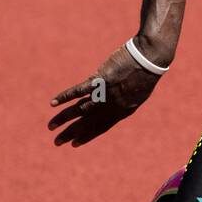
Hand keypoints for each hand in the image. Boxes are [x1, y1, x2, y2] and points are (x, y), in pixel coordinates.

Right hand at [48, 44, 163, 147]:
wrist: (150, 57)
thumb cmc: (147, 71)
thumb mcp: (138, 91)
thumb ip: (124, 99)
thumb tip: (113, 101)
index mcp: (124, 110)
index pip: (101, 127)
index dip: (87, 136)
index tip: (74, 143)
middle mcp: (113, 106)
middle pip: (88, 122)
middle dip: (71, 133)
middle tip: (57, 142)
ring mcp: (106, 94)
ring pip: (81, 109)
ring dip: (64, 118)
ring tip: (50, 127)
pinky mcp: (100, 80)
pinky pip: (79, 91)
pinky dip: (65, 97)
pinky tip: (53, 103)